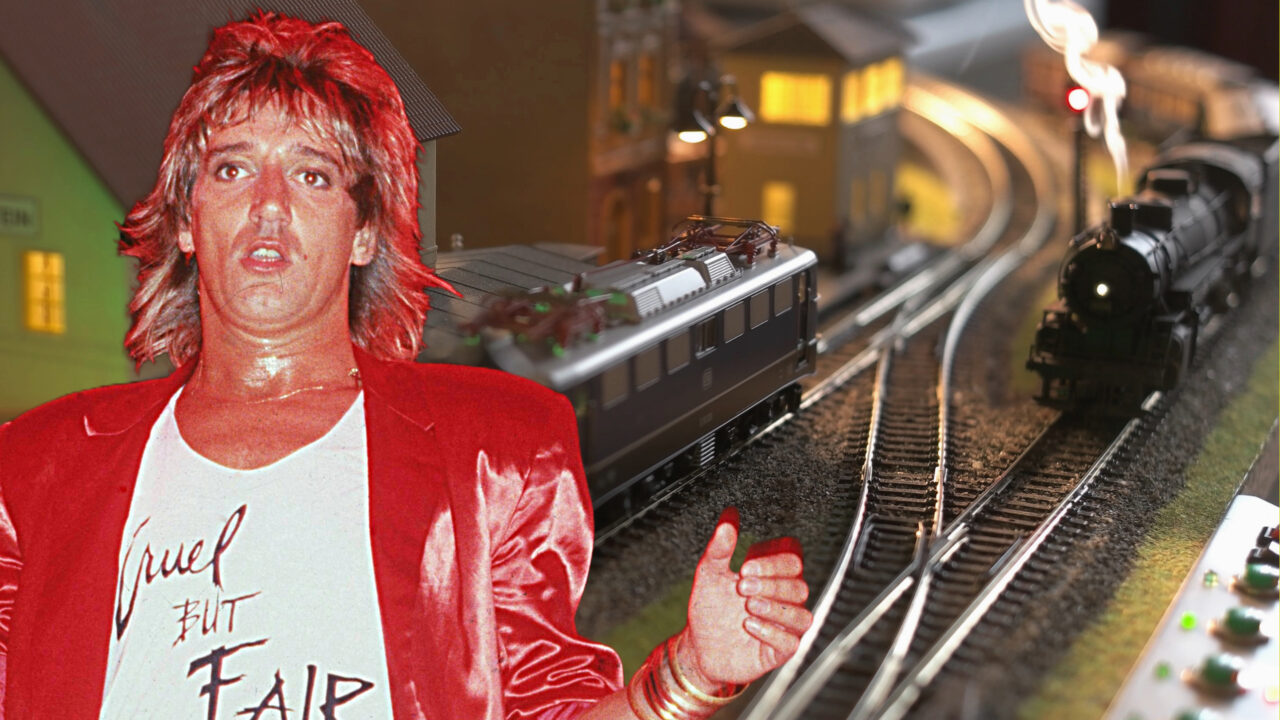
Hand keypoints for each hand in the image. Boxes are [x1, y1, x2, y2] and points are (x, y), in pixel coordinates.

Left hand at [679, 507, 811, 687]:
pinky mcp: (780, 651)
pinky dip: (771, 631)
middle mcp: (783, 600)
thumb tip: (729, 514)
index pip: (793, 559)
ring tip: (748, 606)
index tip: (745, 565)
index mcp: (772, 576)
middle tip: (742, 586)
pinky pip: (791, 642)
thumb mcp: (709, 573)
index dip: (775, 561)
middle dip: (771, 584)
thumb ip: (721, 546)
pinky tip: (749, 625)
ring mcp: (784, 627)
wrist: (698, 648)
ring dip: (774, 607)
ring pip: (801, 614)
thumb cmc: (710, 609)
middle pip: (799, 585)